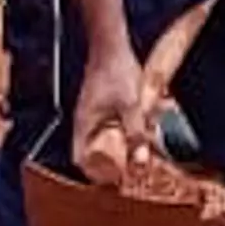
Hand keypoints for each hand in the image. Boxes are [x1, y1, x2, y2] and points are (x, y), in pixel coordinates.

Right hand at [73, 36, 154, 182]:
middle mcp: (86, 121)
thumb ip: (136, 133)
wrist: (112, 45)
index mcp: (84, 124)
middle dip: (114, 162)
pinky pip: (114, 126)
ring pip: (106, 139)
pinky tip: (145, 128)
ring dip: (123, 147)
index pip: (80, 158)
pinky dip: (127, 131)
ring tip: (142, 151)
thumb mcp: (131, 105)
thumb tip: (141, 161)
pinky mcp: (106, 106)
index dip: (94, 173)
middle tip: (133, 170)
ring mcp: (95, 113)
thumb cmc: (115, 70)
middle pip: (94, 152)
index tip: (114, 180)